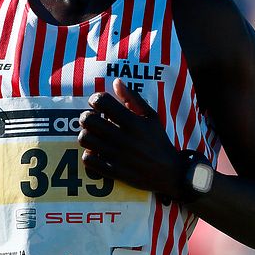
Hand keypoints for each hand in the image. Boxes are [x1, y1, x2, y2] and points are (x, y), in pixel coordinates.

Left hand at [78, 78, 185, 198]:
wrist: (169, 172)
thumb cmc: (158, 140)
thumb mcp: (151, 116)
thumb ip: (133, 98)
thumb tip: (116, 82)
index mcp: (133, 121)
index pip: (102, 101)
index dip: (95, 99)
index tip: (97, 104)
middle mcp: (123, 137)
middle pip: (88, 119)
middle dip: (86, 116)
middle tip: (93, 119)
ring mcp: (116, 155)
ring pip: (85, 139)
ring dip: (86, 135)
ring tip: (94, 135)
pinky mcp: (113, 171)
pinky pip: (88, 160)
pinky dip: (89, 155)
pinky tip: (96, 152)